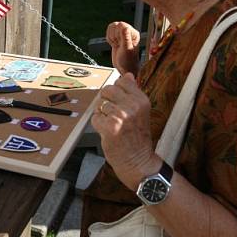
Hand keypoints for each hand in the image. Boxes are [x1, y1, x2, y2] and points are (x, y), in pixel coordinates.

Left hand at [91, 73, 159, 189]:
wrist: (138, 161)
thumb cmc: (138, 137)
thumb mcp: (141, 111)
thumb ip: (133, 93)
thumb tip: (128, 75)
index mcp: (141, 100)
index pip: (122, 81)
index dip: (116, 91)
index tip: (119, 102)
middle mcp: (132, 106)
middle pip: (108, 90)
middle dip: (106, 101)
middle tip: (114, 115)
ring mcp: (120, 117)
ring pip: (100, 104)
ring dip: (102, 114)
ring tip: (112, 125)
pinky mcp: (109, 128)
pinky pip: (95, 117)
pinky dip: (98, 125)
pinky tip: (108, 131)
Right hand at [106, 21, 139, 74]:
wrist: (125, 68)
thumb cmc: (128, 61)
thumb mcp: (126, 49)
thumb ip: (125, 37)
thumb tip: (124, 26)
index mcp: (134, 33)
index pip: (121, 25)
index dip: (117, 34)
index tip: (119, 43)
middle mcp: (129, 32)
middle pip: (115, 25)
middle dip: (113, 36)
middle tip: (118, 45)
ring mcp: (123, 34)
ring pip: (111, 27)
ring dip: (111, 37)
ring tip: (116, 45)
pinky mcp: (117, 37)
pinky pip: (109, 32)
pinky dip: (109, 39)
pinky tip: (114, 45)